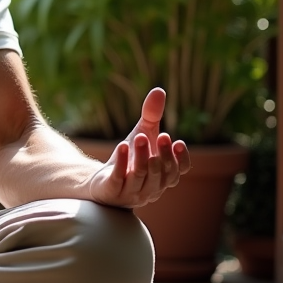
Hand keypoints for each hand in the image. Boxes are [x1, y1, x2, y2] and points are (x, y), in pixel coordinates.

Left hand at [87, 87, 190, 207]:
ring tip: (139, 137)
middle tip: (162, 135)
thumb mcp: (141, 134)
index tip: (178, 142)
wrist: (101, 181)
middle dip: (162, 154)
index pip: (179, 170)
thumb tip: (159, 90)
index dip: (181, 158)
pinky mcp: (113, 191)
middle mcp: (152, 187)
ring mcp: (133, 192)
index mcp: (164, 176)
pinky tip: (121, 146)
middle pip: (161, 172)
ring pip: (141, 175)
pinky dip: (121, 162)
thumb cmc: (128, 158)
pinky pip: (119, 178)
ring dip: (142, 156)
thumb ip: (152, 115)